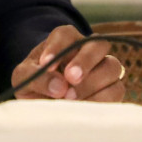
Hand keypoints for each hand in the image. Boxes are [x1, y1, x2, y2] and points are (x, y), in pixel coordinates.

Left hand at [10, 25, 125, 101]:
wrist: (43, 98)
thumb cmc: (34, 81)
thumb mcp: (25, 76)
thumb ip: (36, 77)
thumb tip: (59, 87)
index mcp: (65, 39)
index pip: (65, 34)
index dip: (58, 47)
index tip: (46, 63)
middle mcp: (88, 49)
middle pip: (98, 45)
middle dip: (85, 61)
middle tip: (70, 79)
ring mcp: (104, 68)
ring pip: (112, 67)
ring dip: (93, 83)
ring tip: (71, 98)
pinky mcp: (112, 89)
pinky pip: (116, 90)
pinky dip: (101, 99)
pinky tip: (83, 107)